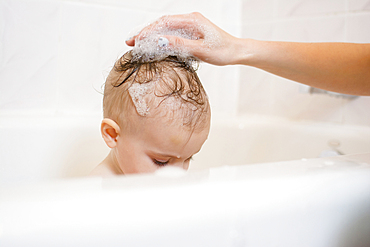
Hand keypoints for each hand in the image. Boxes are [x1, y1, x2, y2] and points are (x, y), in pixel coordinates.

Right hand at [126, 12, 240, 65]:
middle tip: (130, 43)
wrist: (237, 51)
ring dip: (152, 36)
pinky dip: (161, 40)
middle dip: (146, 33)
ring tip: (138, 44)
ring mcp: (190, 26)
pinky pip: (173, 34)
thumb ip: (179, 45)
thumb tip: (159, 42)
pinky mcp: (192, 33)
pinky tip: (154, 46)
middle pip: (162, 24)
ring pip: (166, 29)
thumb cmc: (223, 51)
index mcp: (192, 20)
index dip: (147, 31)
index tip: (135, 40)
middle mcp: (190, 20)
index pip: (163, 23)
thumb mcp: (200, 50)